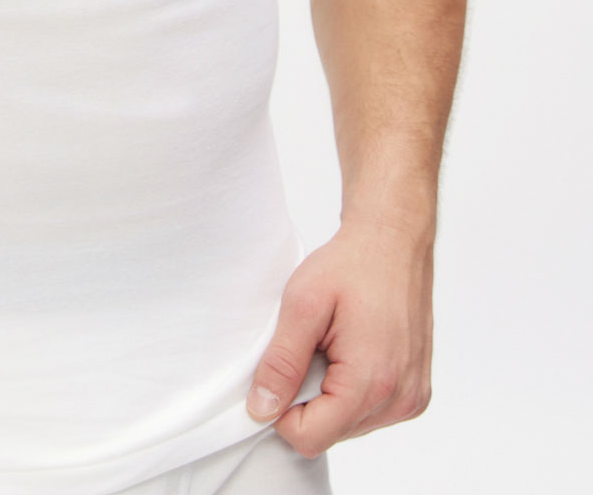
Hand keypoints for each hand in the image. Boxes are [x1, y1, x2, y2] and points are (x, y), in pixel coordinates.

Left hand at [245, 216, 434, 457]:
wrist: (394, 240)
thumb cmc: (351, 264)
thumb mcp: (302, 304)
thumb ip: (281, 362)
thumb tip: (261, 410)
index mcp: (372, 382)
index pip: (310, 438)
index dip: (282, 410)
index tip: (282, 367)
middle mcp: (399, 400)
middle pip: (330, 432)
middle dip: (308, 398)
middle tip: (312, 346)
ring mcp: (412, 398)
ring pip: (349, 424)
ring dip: (330, 394)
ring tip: (333, 345)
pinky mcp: (416, 392)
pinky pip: (371, 412)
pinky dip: (353, 390)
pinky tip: (353, 349)